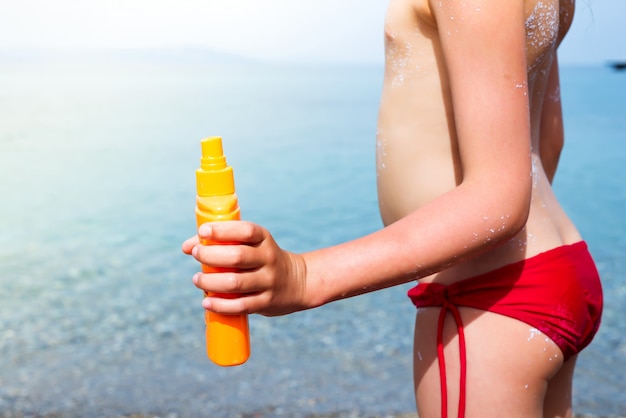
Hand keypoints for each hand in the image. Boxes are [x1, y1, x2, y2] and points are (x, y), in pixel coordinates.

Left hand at [182, 221, 307, 316]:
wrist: (297, 282)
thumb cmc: (261, 259)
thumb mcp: (250, 245)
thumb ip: (219, 241)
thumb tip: (186, 247)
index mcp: (264, 239)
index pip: (245, 231)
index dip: (222, 230)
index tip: (202, 232)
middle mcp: (269, 258)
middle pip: (237, 257)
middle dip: (211, 256)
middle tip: (196, 255)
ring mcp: (269, 281)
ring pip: (236, 283)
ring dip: (210, 282)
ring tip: (197, 279)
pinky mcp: (266, 302)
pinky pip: (241, 306)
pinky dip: (220, 305)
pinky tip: (207, 303)